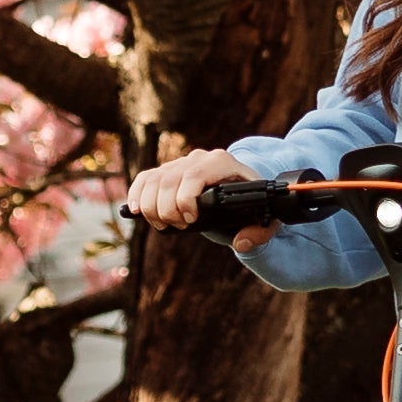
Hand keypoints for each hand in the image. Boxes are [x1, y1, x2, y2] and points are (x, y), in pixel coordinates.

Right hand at [127, 147, 255, 226]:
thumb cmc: (252, 203)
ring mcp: (180, 163)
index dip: (186, 199)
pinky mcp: (166, 172)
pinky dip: (137, 195)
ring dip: (151, 207)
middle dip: (168, 210)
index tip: (191, 220)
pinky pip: (144, 179)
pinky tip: (137, 211)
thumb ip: (260, 232)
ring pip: (153, 181)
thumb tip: (241, 243)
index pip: (194, 175)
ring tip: (164, 224)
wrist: (239, 188)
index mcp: (221, 163)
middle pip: (169, 180)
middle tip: (180, 226)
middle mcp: (198, 159)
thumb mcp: (264, 217)